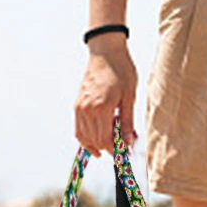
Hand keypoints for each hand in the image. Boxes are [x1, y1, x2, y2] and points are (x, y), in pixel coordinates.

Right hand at [74, 33, 137, 155]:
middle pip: (94, 140)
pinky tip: (95, 140)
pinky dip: (86, 138)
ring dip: (95, 145)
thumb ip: (127, 121)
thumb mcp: (129, 96)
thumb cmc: (120, 69)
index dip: (114, 149)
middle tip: (119, 149)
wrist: (105, 52)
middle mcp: (87, 110)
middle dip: (107, 148)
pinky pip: (78, 129)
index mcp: (101, 108)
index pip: (105, 139)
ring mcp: (79, 108)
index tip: (123, 153)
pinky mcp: (77, 106)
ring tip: (107, 147)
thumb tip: (128, 141)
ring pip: (84, 137)